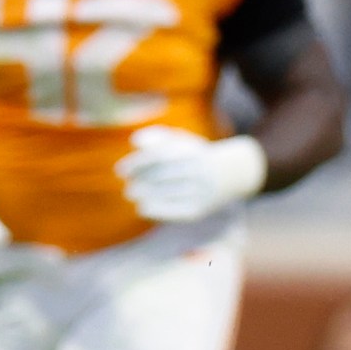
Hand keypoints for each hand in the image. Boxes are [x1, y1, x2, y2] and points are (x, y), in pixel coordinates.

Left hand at [117, 127, 266, 222]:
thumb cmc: (194, 155)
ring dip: (144, 195)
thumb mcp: (179, 141)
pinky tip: (142, 207)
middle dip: (139, 181)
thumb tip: (135, 141)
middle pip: (160, 176)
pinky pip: (173, 212)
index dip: (135, 164)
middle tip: (128, 185)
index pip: (158, 157)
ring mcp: (200, 192)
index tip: (120, 171)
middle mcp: (197, 171)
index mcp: (190, 152)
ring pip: (166, 194)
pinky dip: (155, 210)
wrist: (230, 174)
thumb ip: (156, 137)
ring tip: (131, 194)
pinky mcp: (199, 210)